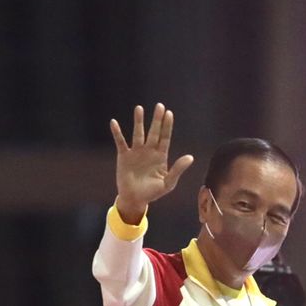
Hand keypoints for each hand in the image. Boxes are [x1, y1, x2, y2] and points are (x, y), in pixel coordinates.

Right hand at [111, 103, 194, 223]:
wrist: (135, 199)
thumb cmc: (152, 193)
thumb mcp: (168, 183)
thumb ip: (178, 169)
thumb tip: (191, 157)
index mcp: (160, 156)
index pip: (165, 138)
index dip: (167, 126)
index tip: (169, 113)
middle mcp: (149, 151)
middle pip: (154, 132)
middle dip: (156, 119)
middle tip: (159, 106)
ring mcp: (136, 152)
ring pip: (138, 133)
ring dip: (138, 121)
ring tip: (139, 108)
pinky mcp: (124, 156)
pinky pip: (120, 142)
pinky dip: (117, 133)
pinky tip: (114, 122)